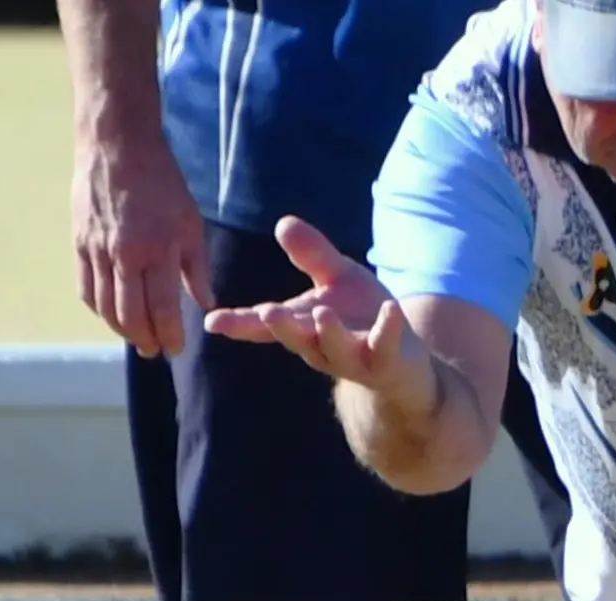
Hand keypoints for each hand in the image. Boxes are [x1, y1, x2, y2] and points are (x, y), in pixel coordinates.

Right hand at [71, 134, 213, 357]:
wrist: (116, 145)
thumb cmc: (162, 183)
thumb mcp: (191, 222)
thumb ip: (197, 267)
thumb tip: (206, 304)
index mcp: (157, 249)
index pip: (161, 308)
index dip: (169, 334)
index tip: (177, 349)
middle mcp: (124, 255)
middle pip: (130, 315)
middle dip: (145, 340)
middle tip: (157, 351)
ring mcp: (97, 251)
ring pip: (104, 308)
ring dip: (121, 331)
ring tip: (137, 339)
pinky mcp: (79, 244)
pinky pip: (86, 289)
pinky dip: (99, 309)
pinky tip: (112, 315)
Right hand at [204, 216, 433, 400]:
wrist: (404, 362)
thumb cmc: (361, 317)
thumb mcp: (336, 279)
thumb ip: (311, 255)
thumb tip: (283, 222)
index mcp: (302, 326)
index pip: (264, 325)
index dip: (239, 323)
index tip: (211, 321)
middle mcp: (320, 346)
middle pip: (296, 338)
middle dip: (281, 326)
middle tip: (265, 312)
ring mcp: (352, 357)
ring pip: (335, 348)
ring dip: (327, 332)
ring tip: (321, 314)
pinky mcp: (385, 360)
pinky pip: (385, 345)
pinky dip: (387, 328)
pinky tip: (390, 309)